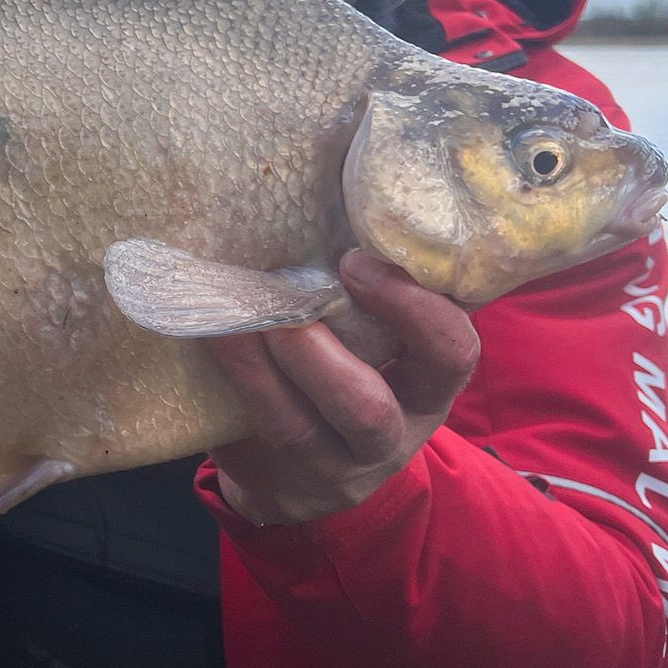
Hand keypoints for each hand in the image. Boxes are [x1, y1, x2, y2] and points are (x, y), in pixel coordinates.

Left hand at [208, 249, 479, 524]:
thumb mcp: (374, 345)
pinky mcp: (287, 484)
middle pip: (371, 408)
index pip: (452, 353)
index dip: (416, 310)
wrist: (298, 476)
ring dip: (272, 364)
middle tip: (296, 294)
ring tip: (241, 319)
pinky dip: (238, 378)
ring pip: (301, 427)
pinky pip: (262, 431)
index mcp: (426, 387)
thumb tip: (334, 184)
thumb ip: (368, 294)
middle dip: (323, 353)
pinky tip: (214, 336)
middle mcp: (393, 434)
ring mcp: (336, 467)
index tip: (357, 260)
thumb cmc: (340, 375)